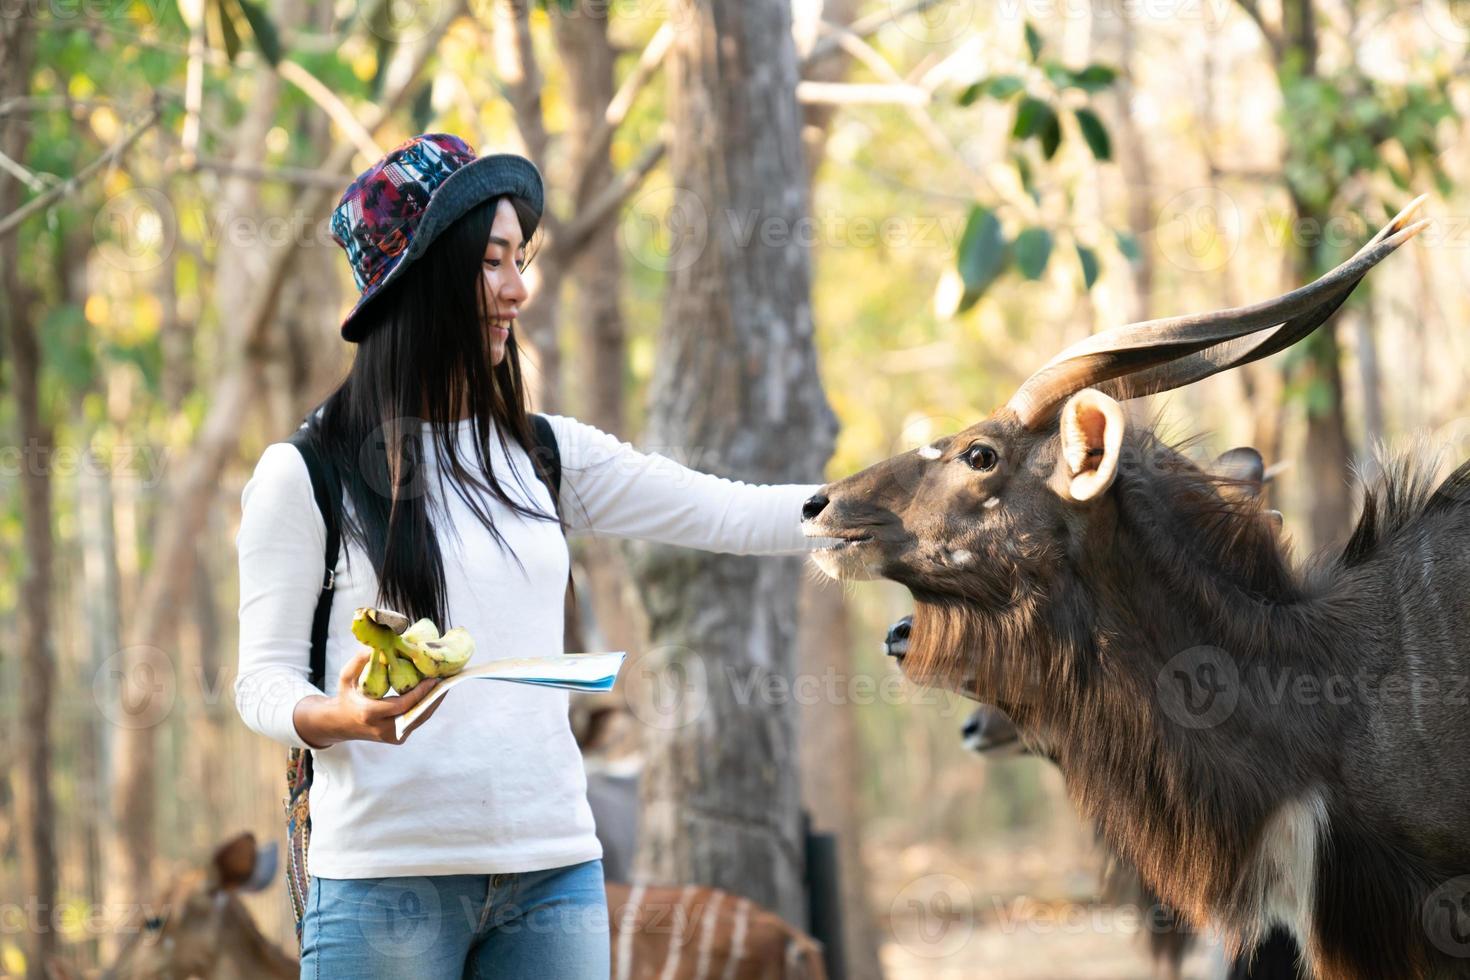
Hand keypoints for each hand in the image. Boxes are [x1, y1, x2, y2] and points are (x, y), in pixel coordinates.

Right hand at [293, 647, 447, 747]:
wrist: (341, 723)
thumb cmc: (345, 696)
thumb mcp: (346, 677)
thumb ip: (359, 661)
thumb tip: (377, 646)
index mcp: (370, 714)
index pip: (402, 705)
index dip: (420, 692)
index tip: (433, 679)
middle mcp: (383, 729)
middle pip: (417, 714)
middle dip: (434, 697)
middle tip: (447, 679)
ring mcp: (392, 736)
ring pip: (420, 719)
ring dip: (434, 701)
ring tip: (446, 684)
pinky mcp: (398, 738)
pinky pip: (417, 721)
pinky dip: (427, 707)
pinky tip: (435, 693)